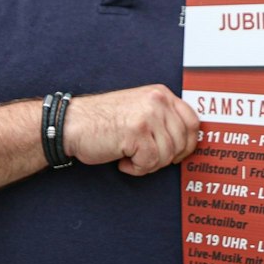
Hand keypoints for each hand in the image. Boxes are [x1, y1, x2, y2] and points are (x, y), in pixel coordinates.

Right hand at [63, 85, 200, 175]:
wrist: (71, 124)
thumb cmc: (102, 122)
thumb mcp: (139, 110)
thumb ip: (163, 118)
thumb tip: (186, 142)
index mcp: (161, 94)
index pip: (192, 121)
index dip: (188, 144)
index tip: (178, 155)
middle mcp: (157, 101)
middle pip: (182, 142)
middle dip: (166, 158)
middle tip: (145, 158)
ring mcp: (148, 115)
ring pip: (167, 155)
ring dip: (148, 164)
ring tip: (130, 157)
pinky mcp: (137, 132)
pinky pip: (150, 163)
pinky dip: (136, 169)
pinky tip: (123, 161)